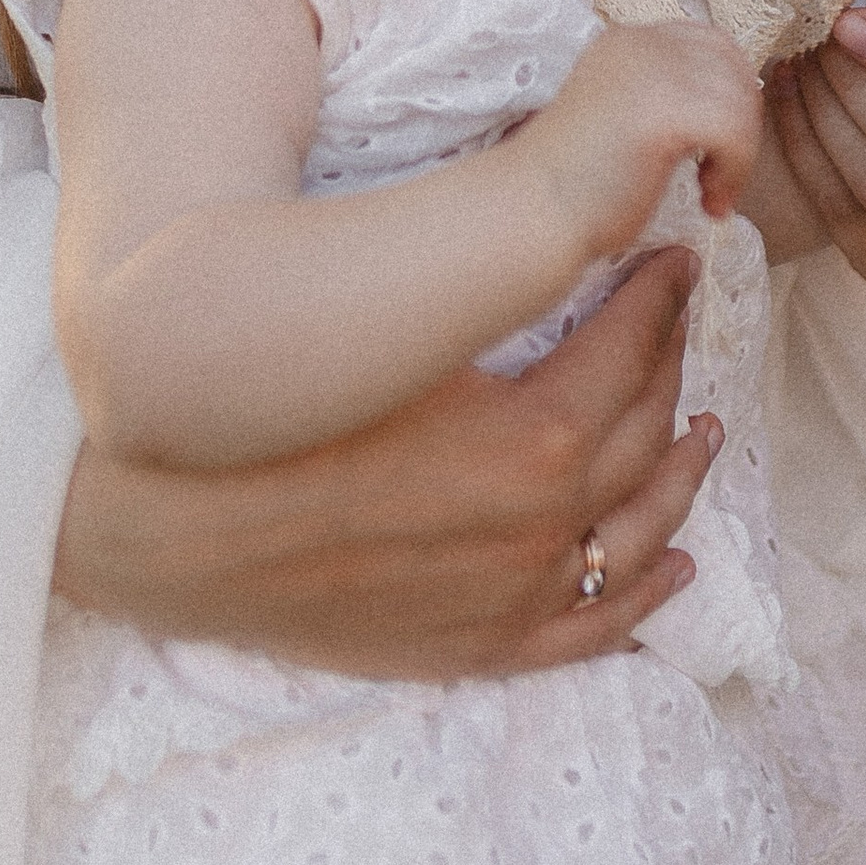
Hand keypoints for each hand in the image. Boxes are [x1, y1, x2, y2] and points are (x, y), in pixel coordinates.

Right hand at [51, 247, 715, 680]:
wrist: (159, 524)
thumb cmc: (266, 408)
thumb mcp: (391, 324)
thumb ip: (487, 281)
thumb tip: (554, 215)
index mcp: (530, 442)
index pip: (632, 350)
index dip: (659, 296)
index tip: (670, 259)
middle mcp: (538, 530)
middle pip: (642, 432)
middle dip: (669, 365)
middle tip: (676, 318)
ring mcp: (510, 599)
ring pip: (638, 533)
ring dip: (680, 475)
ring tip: (705, 430)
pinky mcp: (473, 649)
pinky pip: (590, 630)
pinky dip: (643, 597)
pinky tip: (678, 564)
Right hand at [531, 15, 762, 246]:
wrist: (529, 214)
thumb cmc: (573, 185)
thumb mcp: (623, 113)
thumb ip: (663, 94)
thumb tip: (729, 102)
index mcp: (626, 40)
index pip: (709, 44)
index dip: (728, 93)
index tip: (712, 146)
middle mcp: (641, 42)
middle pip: (732, 66)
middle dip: (740, 120)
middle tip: (719, 173)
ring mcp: (653, 70)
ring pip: (740, 100)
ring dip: (740, 153)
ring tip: (711, 193)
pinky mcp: (665, 108)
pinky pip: (736, 131)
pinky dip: (735, 172)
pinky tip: (710, 203)